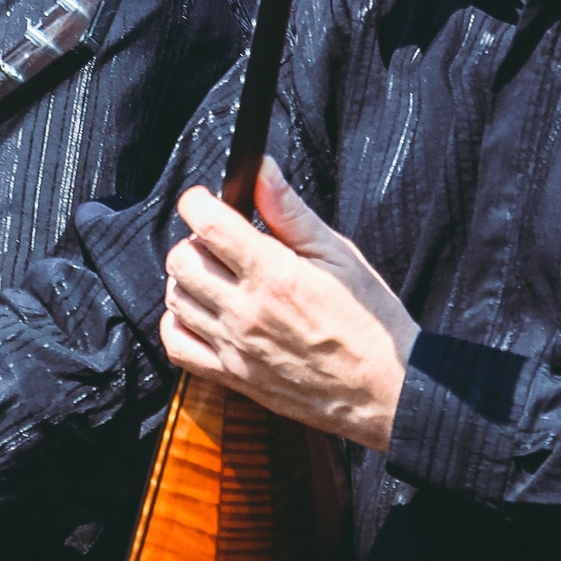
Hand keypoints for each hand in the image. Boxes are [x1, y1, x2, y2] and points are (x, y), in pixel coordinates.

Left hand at [163, 156, 416, 449]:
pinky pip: (176, 345)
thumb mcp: (340, 255)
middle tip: (219, 243)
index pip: (207, 223)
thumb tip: (261, 170)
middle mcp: (246, 311)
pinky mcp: (232, 376)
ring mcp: (234, 346)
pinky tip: (203, 312)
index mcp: (274, 275)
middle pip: (181, 259)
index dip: (199, 202)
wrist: (384, 391)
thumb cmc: (369, 323)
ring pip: (175, 298)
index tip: (207, 201)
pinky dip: (179, 323)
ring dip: (187, 279)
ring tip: (217, 276)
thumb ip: (290, 211)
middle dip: (194, 240)